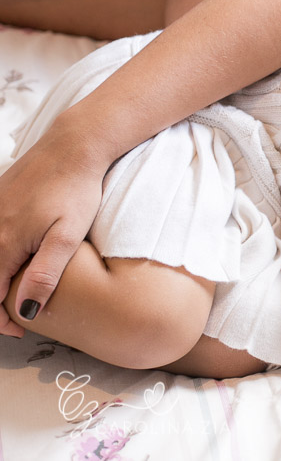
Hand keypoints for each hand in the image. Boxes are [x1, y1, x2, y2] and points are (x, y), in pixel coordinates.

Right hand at [0, 129, 105, 336]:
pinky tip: (15, 261)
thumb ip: (46, 274)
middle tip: (17, 319)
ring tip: (17, 294)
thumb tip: (27, 311)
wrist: (73, 147)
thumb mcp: (67, 237)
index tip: (20, 331)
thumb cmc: (76, 190)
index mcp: (4, 243)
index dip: (1, 318)